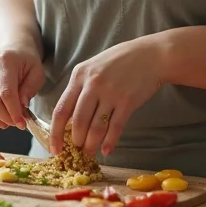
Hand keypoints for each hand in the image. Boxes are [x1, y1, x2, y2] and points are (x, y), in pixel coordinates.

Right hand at [0, 47, 45, 129]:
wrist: (14, 49)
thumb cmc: (27, 62)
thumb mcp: (37, 72)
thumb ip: (30, 88)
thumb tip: (22, 106)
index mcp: (5, 61)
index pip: (6, 92)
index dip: (13, 111)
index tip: (21, 123)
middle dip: (6, 117)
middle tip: (17, 124)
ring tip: (9, 122)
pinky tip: (0, 120)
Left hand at [50, 38, 163, 157]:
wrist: (151, 55)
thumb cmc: (120, 60)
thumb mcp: (94, 66)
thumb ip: (81, 88)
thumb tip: (69, 118)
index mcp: (79, 75)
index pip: (61, 109)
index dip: (55, 133)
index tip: (55, 148)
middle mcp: (93, 84)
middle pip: (78, 122)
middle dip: (76, 141)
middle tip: (78, 149)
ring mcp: (110, 93)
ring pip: (96, 128)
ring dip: (91, 144)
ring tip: (90, 151)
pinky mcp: (127, 101)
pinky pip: (115, 128)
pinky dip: (109, 142)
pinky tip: (106, 150)